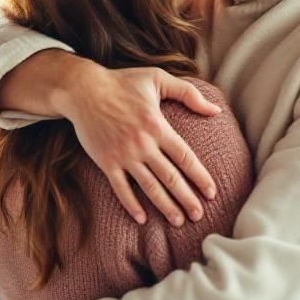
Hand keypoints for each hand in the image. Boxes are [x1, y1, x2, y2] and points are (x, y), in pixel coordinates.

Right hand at [58, 65, 220, 225]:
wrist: (83, 89)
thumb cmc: (122, 82)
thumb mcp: (157, 79)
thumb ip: (189, 94)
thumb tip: (216, 109)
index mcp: (158, 126)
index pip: (185, 157)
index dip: (200, 177)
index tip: (212, 193)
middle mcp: (143, 144)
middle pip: (171, 177)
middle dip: (187, 199)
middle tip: (199, 215)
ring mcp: (123, 155)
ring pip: (149, 187)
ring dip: (165, 206)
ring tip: (178, 221)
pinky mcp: (106, 162)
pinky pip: (121, 188)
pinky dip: (132, 205)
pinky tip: (142, 218)